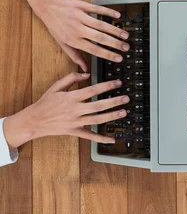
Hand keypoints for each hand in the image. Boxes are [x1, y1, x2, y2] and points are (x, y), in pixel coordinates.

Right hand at [3, 73, 128, 148]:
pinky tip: (111, 139)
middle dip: (113, 102)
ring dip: (111, 116)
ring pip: (96, 120)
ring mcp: (75, 122)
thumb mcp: (56, 86)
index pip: (92, 90)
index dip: (106, 86)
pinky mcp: (74, 131)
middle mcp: (74, 110)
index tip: (117, 83)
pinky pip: (89, 136)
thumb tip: (86, 74)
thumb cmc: (46, 102)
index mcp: (71, 97)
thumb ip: (71, 78)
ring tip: (123, 112)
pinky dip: (101, 138)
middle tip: (125, 98)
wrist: (35, 120)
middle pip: (98, 105)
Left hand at [22, 0, 129, 70]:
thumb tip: (85, 69)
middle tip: (126, 47)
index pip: (94, 49)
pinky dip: (108, 12)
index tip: (118, 58)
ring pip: (101, 24)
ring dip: (115, 30)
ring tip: (125, 35)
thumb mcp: (62, 44)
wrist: (48, 6)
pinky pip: (97, 9)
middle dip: (115, 43)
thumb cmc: (55, 26)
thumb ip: (75, 56)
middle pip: (100, 37)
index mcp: (73, 40)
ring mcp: (81, 17)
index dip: (107, 54)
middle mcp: (78, 29)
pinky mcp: (83, 6)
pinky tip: (117, 16)